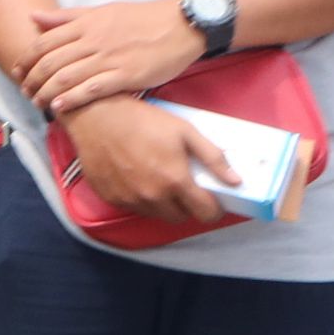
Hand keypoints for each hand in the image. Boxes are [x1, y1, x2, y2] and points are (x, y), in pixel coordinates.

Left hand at [22, 0, 204, 117]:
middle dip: (32, 79)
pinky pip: (92, 88)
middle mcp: (93, 41)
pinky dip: (72, 98)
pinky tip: (59, 107)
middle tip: (25, 91)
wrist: (180, 25)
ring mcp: (108, 58)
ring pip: (67, 77)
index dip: (26, 59)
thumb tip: (34, 16)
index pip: (44, 42)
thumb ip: (67, 17)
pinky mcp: (126, 75)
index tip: (18, 71)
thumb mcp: (102, 11)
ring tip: (37, 102)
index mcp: (85, 24)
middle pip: (51, 62)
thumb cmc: (141, 19)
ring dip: (46, 92)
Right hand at [56, 96, 232, 226]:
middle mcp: (153, 196)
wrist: (97, 116)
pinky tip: (139, 179)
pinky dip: (142, 200)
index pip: (204, 213)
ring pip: (157, 215)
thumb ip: (213, 157)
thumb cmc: (143, 120)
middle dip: (188, 207)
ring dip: (164, 205)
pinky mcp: (111, 198)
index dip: (213, 209)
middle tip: (186, 188)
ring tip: (161, 182)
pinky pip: (134, 208)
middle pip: (180, 218)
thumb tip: (235, 180)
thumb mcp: (185, 131)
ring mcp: (130, 199)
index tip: (213, 202)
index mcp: (175, 180)